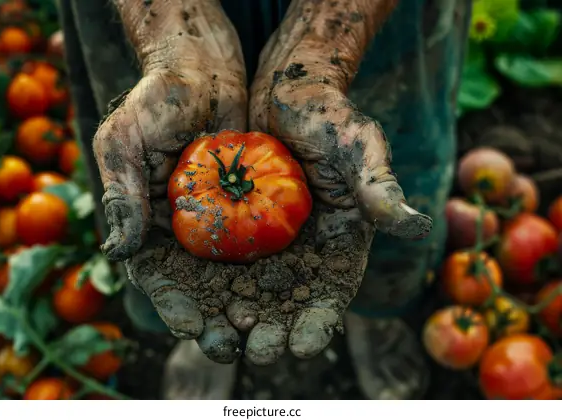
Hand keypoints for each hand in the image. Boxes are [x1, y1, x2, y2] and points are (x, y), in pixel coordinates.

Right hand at [93, 0, 249, 353]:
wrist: (203, 70)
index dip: (175, 306)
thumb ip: (122, 194)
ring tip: (269, 333)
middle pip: (200, 291)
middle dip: (217, 320)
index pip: (159, 280)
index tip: (195, 326)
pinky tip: (294, 294)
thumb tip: (116, 251)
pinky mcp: (252, 211)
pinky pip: (264, 247)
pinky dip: (276, 272)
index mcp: (148, 228)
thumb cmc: (155, 101)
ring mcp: (221, 225)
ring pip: (236, 278)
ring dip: (250, 307)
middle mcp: (185, 234)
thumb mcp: (125, 141)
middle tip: (238, 344)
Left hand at [239, 1, 432, 363]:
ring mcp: (269, 243)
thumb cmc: (329, 117)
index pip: (332, 295)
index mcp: (340, 245)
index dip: (319, 321)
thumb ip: (379, 185)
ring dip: (237, 318)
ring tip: (221, 337)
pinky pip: (223, 264)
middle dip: (273, 331)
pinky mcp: (238, 230)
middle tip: (254, 349)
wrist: (287, 92)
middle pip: (288, 305)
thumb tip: (413, 223)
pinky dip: (212, 285)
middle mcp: (303, 252)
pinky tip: (196, 301)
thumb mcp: (358, 145)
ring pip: (251, 293)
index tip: (303, 342)